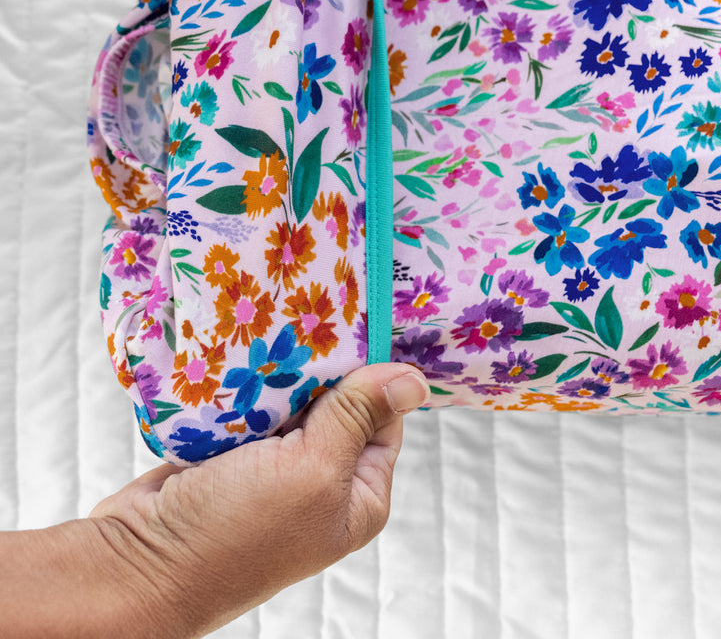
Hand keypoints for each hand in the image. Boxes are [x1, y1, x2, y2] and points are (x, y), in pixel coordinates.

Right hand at [88, 364, 429, 637]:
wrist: (137, 563)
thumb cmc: (236, 530)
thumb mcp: (313, 469)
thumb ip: (359, 417)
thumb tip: (416, 380)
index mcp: (358, 494)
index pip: (385, 417)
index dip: (371, 376)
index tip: (352, 334)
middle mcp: (322, 480)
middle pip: (339, 402)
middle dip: (322, 370)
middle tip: (307, 325)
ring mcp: (274, 468)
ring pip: (292, 399)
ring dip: (281, 373)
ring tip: (275, 332)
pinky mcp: (232, 454)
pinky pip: (251, 404)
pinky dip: (246, 384)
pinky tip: (244, 353)